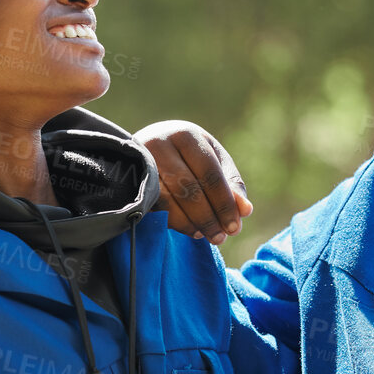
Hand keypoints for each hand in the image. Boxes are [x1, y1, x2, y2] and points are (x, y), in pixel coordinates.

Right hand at [133, 120, 252, 243]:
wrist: (145, 146)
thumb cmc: (187, 155)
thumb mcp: (212, 160)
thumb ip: (230, 184)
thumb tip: (245, 211)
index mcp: (187, 135)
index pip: (210, 174)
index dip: (224, 203)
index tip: (234, 227)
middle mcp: (160, 144)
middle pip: (188, 188)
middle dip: (207, 217)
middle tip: (220, 238)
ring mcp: (141, 162)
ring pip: (168, 200)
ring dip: (190, 223)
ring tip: (205, 235)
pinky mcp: (128, 180)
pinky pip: (152, 207)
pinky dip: (172, 222)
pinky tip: (189, 229)